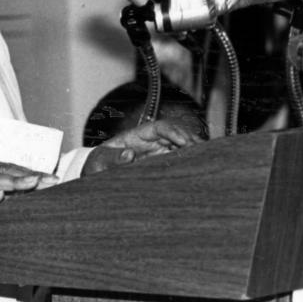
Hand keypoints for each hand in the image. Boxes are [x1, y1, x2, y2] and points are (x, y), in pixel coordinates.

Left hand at [82, 118, 203, 175]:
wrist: (97, 175)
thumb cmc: (97, 165)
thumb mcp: (99, 162)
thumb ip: (112, 159)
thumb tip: (129, 155)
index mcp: (135, 136)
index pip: (159, 127)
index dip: (173, 131)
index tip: (184, 140)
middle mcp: (149, 141)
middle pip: (174, 134)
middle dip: (189, 139)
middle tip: (202, 150)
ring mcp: (156, 152)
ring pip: (179, 146)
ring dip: (192, 150)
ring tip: (205, 158)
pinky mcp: (160, 164)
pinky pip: (177, 159)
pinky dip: (188, 161)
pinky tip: (198, 166)